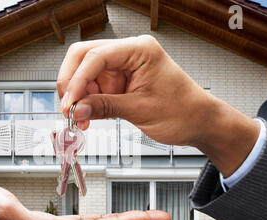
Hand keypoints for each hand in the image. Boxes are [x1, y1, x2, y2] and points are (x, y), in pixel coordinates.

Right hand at [57, 35, 259, 176]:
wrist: (199, 122)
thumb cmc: (183, 111)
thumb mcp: (141, 110)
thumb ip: (105, 107)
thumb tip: (76, 109)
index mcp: (139, 50)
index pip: (96, 56)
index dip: (77, 80)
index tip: (69, 103)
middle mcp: (129, 53)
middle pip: (85, 57)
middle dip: (72, 83)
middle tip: (67, 108)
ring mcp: (123, 67)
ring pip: (86, 73)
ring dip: (78, 96)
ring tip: (79, 118)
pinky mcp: (120, 82)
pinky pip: (95, 87)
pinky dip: (87, 102)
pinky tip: (87, 115)